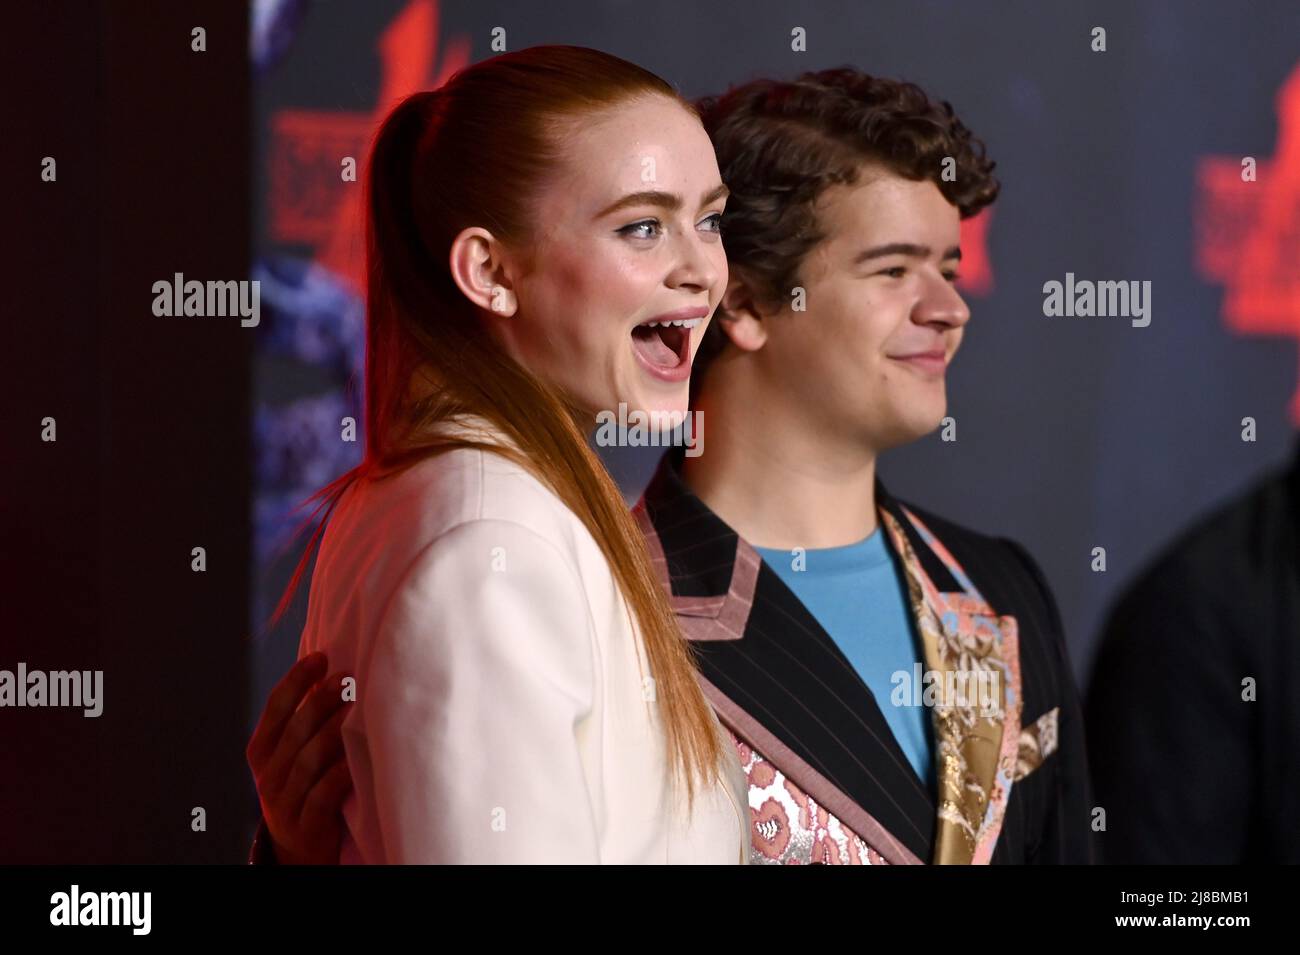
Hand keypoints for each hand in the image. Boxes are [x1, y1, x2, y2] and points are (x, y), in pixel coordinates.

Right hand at [246, 652, 354, 863]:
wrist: (298, 847)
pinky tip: (356, 758)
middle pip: (295, 731)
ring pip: (308, 761)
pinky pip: (323, 795)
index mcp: (261, 750)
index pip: (275, 708)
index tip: (320, 657)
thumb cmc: (305, 785)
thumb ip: (305, 721)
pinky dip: (339, 774)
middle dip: (320, 701)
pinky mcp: (306, 826)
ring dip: (332, 733)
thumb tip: (332, 670)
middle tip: (347, 679)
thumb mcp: (294, 754)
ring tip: (356, 709)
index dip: (295, 680)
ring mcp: (284, 802)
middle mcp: (267, 774)